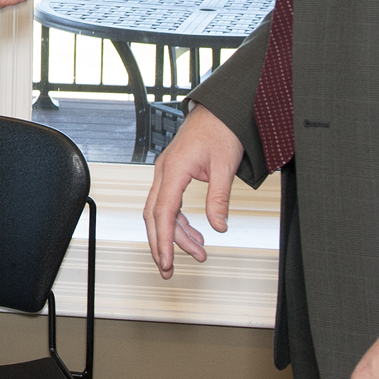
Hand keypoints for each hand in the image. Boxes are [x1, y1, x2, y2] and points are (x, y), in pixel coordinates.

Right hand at [141, 103, 242, 278]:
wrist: (220, 109)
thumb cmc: (220, 130)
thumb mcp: (224, 167)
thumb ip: (219, 199)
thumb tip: (218, 227)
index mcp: (173, 169)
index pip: (163, 213)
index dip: (163, 240)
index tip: (166, 261)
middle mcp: (164, 172)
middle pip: (154, 216)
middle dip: (161, 244)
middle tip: (169, 269)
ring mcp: (167, 172)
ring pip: (162, 212)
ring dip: (176, 235)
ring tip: (197, 253)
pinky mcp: (174, 173)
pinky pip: (170, 203)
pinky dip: (181, 222)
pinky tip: (195, 233)